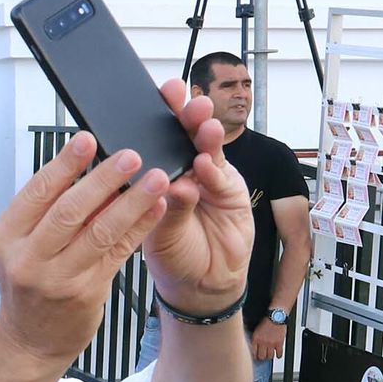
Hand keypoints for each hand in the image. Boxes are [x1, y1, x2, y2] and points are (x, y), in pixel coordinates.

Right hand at [0, 132, 168, 363]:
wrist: (29, 342)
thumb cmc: (28, 289)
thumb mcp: (22, 249)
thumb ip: (48, 216)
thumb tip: (89, 172)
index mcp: (6, 238)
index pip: (36, 193)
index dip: (63, 164)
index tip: (87, 139)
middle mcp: (28, 258)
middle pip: (69, 210)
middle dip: (103, 178)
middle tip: (130, 155)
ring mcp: (57, 278)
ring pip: (100, 231)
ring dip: (132, 201)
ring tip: (156, 178)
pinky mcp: (86, 293)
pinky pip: (118, 253)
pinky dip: (139, 228)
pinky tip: (156, 209)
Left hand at [142, 79, 255, 315]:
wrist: (201, 283)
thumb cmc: (172, 254)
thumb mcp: (159, 232)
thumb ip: (164, 206)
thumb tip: (164, 180)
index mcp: (157, 174)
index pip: (155, 139)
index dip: (155, 118)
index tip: (152, 98)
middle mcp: (183, 170)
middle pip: (185, 135)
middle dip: (186, 116)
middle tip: (185, 101)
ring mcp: (209, 178)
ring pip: (207, 150)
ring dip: (204, 136)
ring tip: (201, 126)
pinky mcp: (230, 191)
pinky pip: (221, 177)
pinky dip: (212, 171)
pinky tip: (205, 165)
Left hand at [250, 318, 285, 359]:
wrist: (276, 317)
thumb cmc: (267, 321)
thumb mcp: (256, 330)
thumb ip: (255, 339)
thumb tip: (254, 346)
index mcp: (255, 339)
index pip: (253, 352)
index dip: (254, 356)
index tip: (255, 357)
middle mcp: (263, 342)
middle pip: (261, 356)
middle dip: (261, 357)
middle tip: (262, 357)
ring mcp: (271, 344)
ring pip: (269, 356)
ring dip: (269, 357)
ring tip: (269, 355)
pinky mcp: (279, 343)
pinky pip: (279, 353)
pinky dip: (278, 355)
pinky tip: (277, 354)